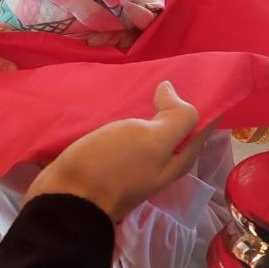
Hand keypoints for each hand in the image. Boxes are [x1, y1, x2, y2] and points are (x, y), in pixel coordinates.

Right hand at [24, 81, 209, 220]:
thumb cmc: (113, 168)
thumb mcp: (152, 141)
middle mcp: (162, 161)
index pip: (202, 124)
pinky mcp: (112, 158)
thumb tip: (171, 91)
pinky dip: (126, 115)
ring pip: (149, 127)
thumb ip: (174, 118)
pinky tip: (118, 100)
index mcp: (179, 158)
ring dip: (147, 106)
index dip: (202, 99)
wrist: (66, 198)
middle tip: (166, 70)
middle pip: (175, 125)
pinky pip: (126, 131)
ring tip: (141, 78)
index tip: (194, 73)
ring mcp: (136, 161)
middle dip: (173, 99)